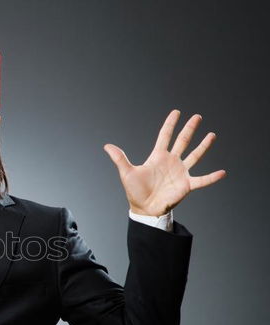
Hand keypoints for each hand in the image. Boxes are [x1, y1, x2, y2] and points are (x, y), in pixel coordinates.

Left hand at [104, 110, 225, 215]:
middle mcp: (171, 162)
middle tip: (197, 117)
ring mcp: (180, 172)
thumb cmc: (135, 192)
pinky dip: (212, 177)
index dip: (170, 124)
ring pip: (195, 156)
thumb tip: (106, 146)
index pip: (165, 136)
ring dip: (203, 146)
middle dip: (189, 129)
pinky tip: (222, 172)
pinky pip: (202, 180)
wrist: (144, 209)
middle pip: (182, 141)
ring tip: (212, 135)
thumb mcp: (126, 173)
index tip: (176, 112)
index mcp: (158, 157)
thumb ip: (119, 158)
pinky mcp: (186, 185)